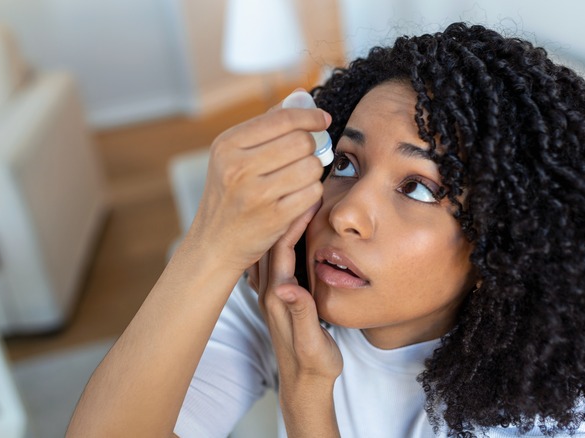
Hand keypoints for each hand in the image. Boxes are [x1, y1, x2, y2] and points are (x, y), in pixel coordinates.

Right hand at [183, 96, 328, 270]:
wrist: (215, 243)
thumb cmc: (230, 194)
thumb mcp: (234, 155)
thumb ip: (267, 124)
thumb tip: (302, 96)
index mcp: (227, 144)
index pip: (282, 119)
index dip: (310, 116)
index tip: (323, 120)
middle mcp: (238, 167)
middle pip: (301, 142)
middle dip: (311, 147)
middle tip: (306, 155)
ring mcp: (256, 194)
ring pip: (311, 166)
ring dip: (313, 171)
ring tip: (300, 177)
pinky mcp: (274, 218)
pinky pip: (312, 193)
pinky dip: (312, 193)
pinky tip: (299, 195)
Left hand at [255, 203, 342, 383]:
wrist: (303, 384)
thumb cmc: (313, 364)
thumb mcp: (311, 342)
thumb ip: (301, 314)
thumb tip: (288, 288)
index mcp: (279, 297)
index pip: (281, 249)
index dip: (293, 220)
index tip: (307, 195)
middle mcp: (271, 291)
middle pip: (272, 242)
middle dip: (284, 211)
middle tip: (297, 186)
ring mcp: (273, 293)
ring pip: (271, 248)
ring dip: (282, 222)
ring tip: (292, 198)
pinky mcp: (279, 297)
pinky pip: (276, 259)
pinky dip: (283, 239)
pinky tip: (289, 229)